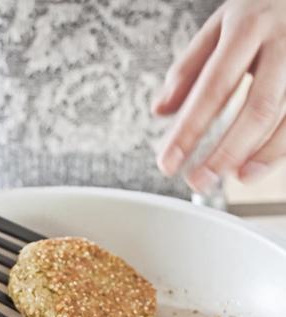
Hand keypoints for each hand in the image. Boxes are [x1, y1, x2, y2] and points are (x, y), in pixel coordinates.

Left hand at [152, 0, 285, 192]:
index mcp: (247, 27)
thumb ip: (189, 69)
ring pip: (283, 119)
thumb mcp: (219, 27)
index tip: (168, 161)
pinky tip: (255, 167)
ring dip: (258, 157)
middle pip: (256, 108)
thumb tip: (161, 111)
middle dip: (225, 152)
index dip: (190, 130)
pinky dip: (276, 150)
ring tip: (232, 179)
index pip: (213, 87)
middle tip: (199, 180)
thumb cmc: (259, 13)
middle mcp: (281, 43)